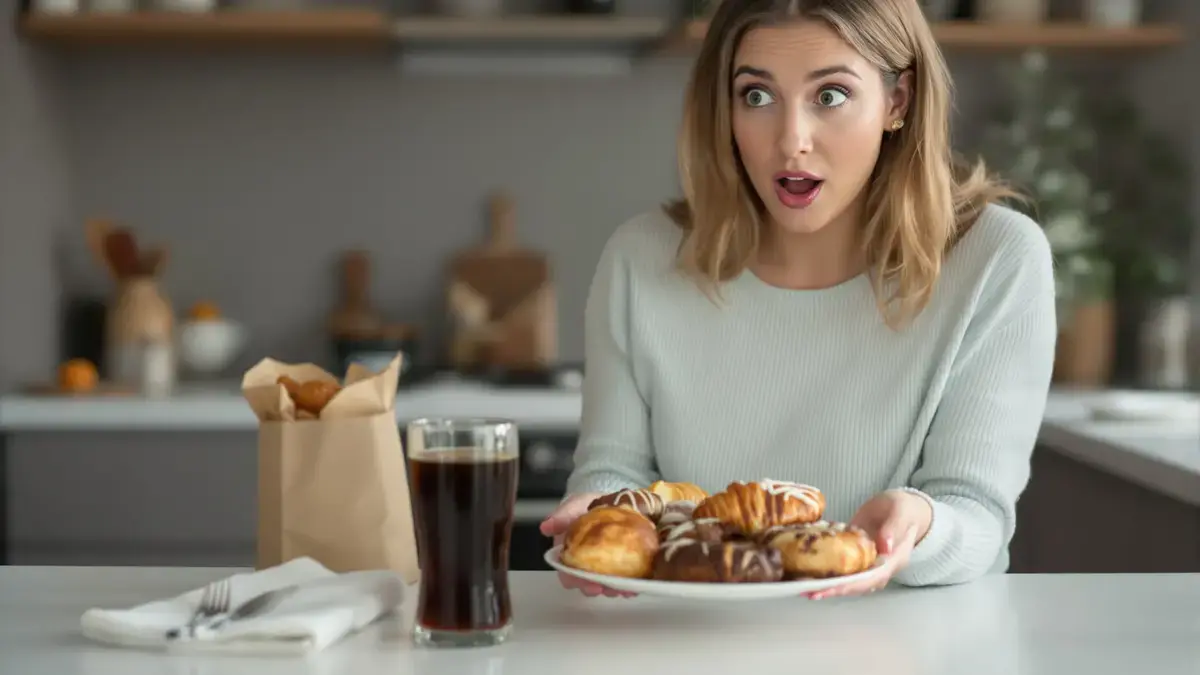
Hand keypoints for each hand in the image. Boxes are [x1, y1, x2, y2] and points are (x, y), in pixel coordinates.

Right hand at [539, 492, 636, 597]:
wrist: (611, 499)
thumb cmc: (588, 506)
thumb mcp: (574, 506)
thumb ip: (561, 516)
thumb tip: (546, 527)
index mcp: (570, 556)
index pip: (567, 574)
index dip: (572, 580)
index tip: (581, 581)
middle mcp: (586, 566)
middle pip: (587, 585)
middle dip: (595, 589)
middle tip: (604, 588)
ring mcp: (605, 568)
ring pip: (607, 587)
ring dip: (614, 590)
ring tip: (622, 589)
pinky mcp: (623, 566)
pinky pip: (625, 581)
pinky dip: (630, 585)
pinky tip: (634, 585)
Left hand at [805, 489, 932, 599]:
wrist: (903, 508)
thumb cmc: (903, 508)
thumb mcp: (900, 512)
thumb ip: (893, 528)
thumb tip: (885, 548)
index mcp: (893, 561)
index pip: (870, 579)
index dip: (849, 586)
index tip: (829, 589)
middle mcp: (880, 568)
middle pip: (855, 585)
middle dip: (831, 589)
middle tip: (806, 591)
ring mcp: (868, 564)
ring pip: (847, 580)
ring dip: (826, 585)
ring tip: (802, 587)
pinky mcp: (857, 558)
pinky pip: (842, 568)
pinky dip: (826, 572)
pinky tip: (808, 572)